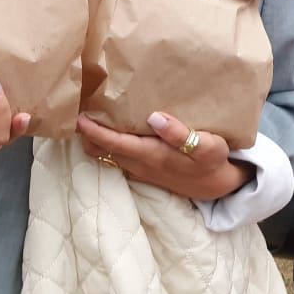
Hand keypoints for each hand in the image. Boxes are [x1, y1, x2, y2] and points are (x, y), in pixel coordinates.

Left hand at [75, 111, 250, 201]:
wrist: (215, 186)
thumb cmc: (212, 160)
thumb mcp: (206, 146)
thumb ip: (179, 133)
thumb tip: (154, 118)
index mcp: (152, 155)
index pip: (113, 143)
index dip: (93, 130)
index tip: (78, 116)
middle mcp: (140, 164)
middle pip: (100, 150)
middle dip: (85, 133)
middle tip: (79, 108)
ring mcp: (139, 170)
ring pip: (105, 155)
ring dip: (94, 138)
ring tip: (90, 115)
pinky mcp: (142, 171)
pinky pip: (114, 157)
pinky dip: (105, 144)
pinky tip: (110, 128)